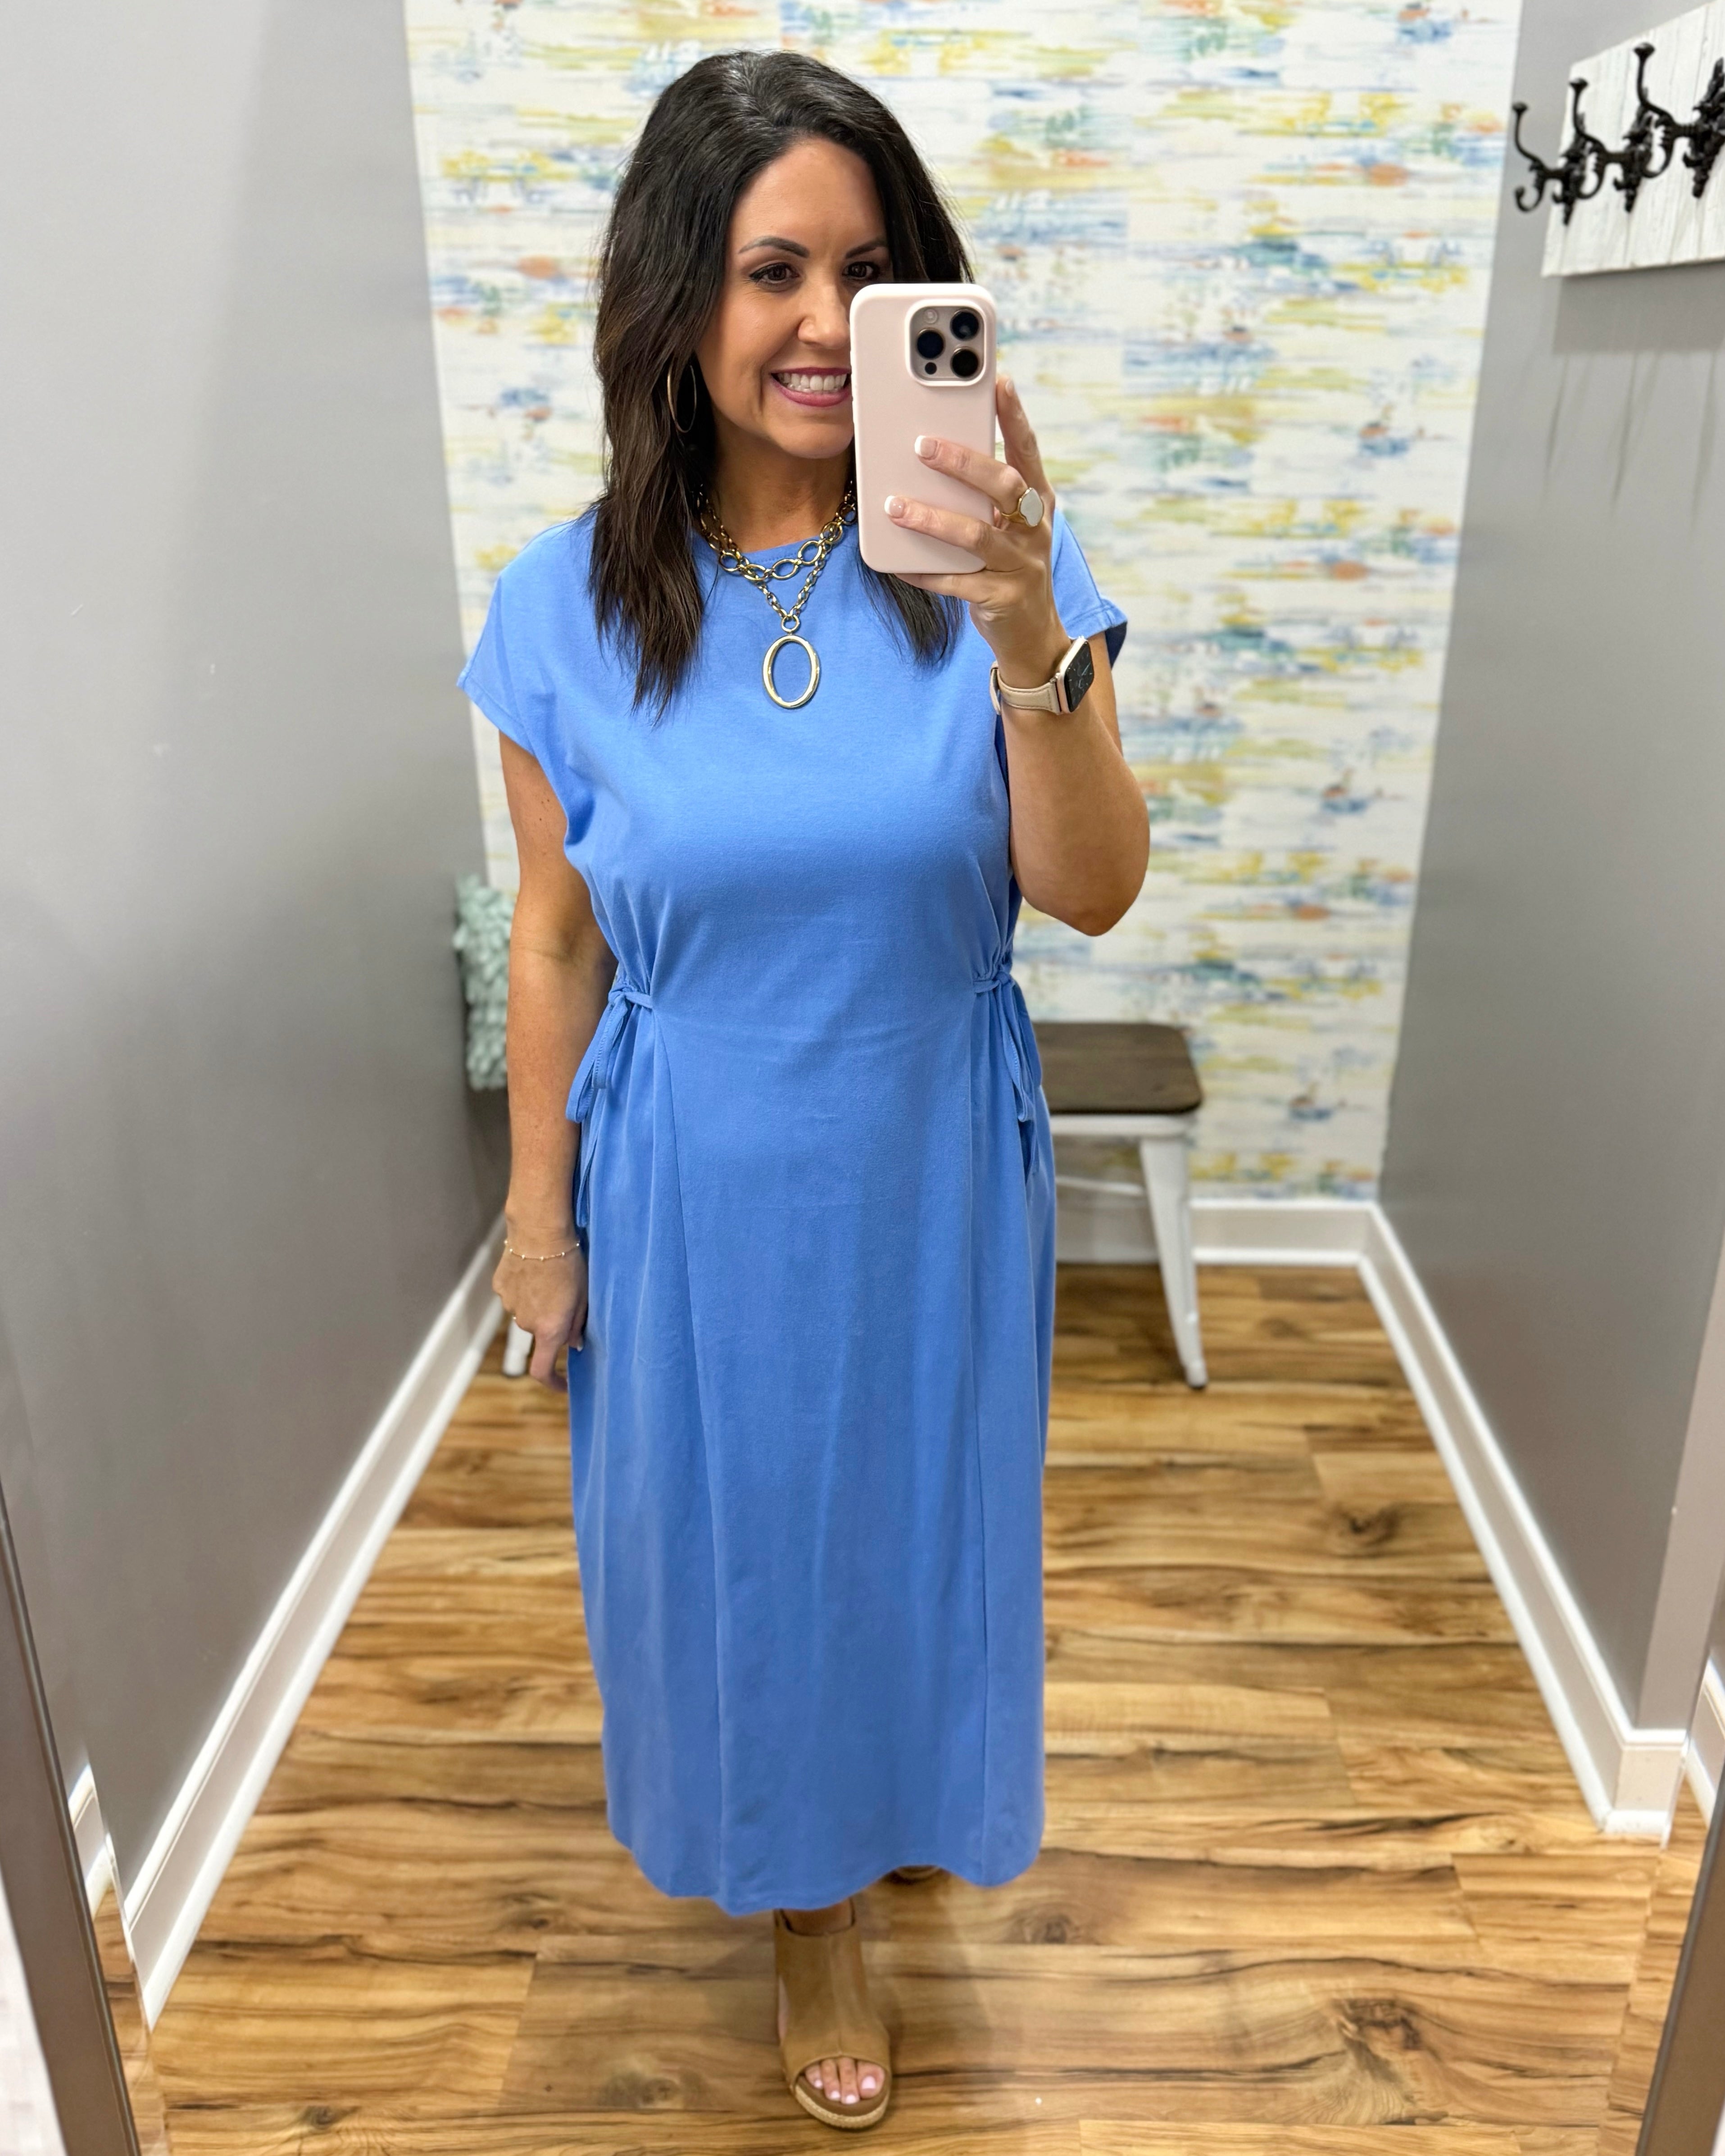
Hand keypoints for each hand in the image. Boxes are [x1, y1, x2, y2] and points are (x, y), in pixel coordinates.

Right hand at [493, 1237, 587, 1391]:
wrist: (539, 1231)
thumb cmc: (569, 1262)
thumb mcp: (584, 1296)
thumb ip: (578, 1324)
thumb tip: (575, 1344)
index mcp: (549, 1329)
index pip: (542, 1370)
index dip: (553, 1382)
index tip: (565, 1384)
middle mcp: (526, 1322)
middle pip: (540, 1332)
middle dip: (553, 1322)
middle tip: (567, 1296)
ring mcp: (510, 1305)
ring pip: (527, 1312)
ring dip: (538, 1303)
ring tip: (550, 1276)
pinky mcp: (500, 1287)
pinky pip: (515, 1295)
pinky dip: (525, 1288)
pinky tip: (534, 1268)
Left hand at [887, 374, 1068, 689]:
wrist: (1031, 634)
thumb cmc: (1009, 566)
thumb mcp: (1005, 525)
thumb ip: (981, 494)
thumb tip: (933, 451)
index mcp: (1036, 502)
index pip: (1028, 451)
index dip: (1015, 416)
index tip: (999, 381)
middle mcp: (1034, 530)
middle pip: (1003, 486)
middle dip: (963, 463)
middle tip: (922, 445)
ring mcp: (1020, 565)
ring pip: (975, 536)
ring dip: (932, 518)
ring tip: (895, 505)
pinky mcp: (1000, 599)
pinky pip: (956, 583)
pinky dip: (925, 571)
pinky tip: (897, 562)